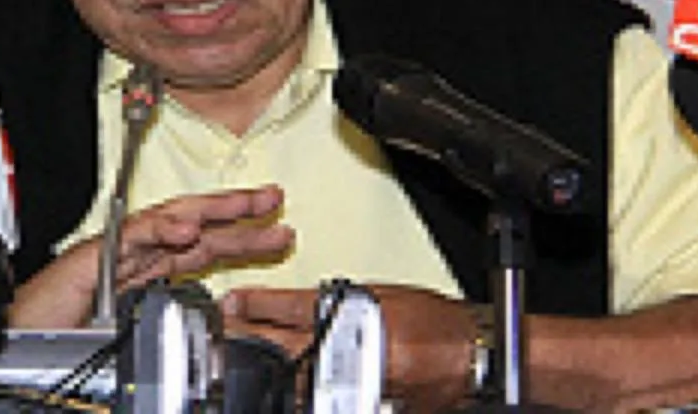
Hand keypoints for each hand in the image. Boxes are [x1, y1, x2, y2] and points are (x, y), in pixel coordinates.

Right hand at [9, 185, 293, 327]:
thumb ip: (175, 317)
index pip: (200, 246)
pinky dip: (159, 229)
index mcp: (145, 274)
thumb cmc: (64, 345)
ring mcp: (111, 255)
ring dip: (210, 211)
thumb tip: (226, 318)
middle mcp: (132, 257)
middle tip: (274, 200)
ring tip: (244, 205)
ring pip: (169, 219)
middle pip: (193, 224)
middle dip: (235, 211)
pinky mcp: (87, 260)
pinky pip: (128, 237)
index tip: (274, 229)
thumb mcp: (139, 332)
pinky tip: (186, 228)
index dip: (238, 235)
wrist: (15, 351)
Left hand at [222, 284, 475, 411]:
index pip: (292, 306)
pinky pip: (318, 402)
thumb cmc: (434, 321)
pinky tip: (275, 390)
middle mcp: (354, 348)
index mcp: (356, 311)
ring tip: (240, 363)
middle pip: (284, 344)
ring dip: (264, 369)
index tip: (232, 302)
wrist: (471, 355)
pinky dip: (295, 396)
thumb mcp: (379, 294)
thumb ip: (332, 302)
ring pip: (294, 380)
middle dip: (248, 339)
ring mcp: (357, 382)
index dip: (256, 304)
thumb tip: (288, 307)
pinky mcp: (365, 405)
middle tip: (225, 333)